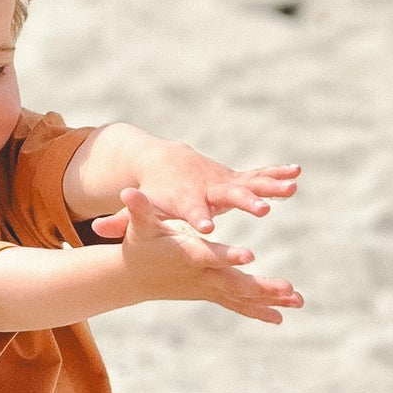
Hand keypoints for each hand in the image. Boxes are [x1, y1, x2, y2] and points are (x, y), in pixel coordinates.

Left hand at [89, 140, 298, 237]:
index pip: (192, 211)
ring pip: (251, 184)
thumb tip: (95, 228)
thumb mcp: (141, 210)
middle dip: (245, 203)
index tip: (208, 228)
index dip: (199, 218)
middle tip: (263, 211)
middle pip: (228, 196)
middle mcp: (208, 189)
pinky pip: (261, 176)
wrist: (166, 164)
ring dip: (271, 185)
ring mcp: (226, 182)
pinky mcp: (238, 180)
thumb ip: (123, 219)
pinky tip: (298, 173)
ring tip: (293, 187)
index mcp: (185, 201)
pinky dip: (278, 173)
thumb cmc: (155, 195)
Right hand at [104, 187, 303, 322]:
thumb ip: (139, 209)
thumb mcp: (138, 225)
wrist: (134, 277)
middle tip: (287, 288)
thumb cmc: (140, 244)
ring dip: (270, 300)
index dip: (227, 256)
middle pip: (234, 283)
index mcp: (187, 255)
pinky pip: (238, 304)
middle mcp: (200, 276)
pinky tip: (280, 317)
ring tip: (298, 300)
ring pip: (241, 296)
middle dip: (261, 287)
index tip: (249, 255)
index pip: (208, 256)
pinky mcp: (212, 292)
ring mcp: (207, 287)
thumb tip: (127, 192)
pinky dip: (259, 310)